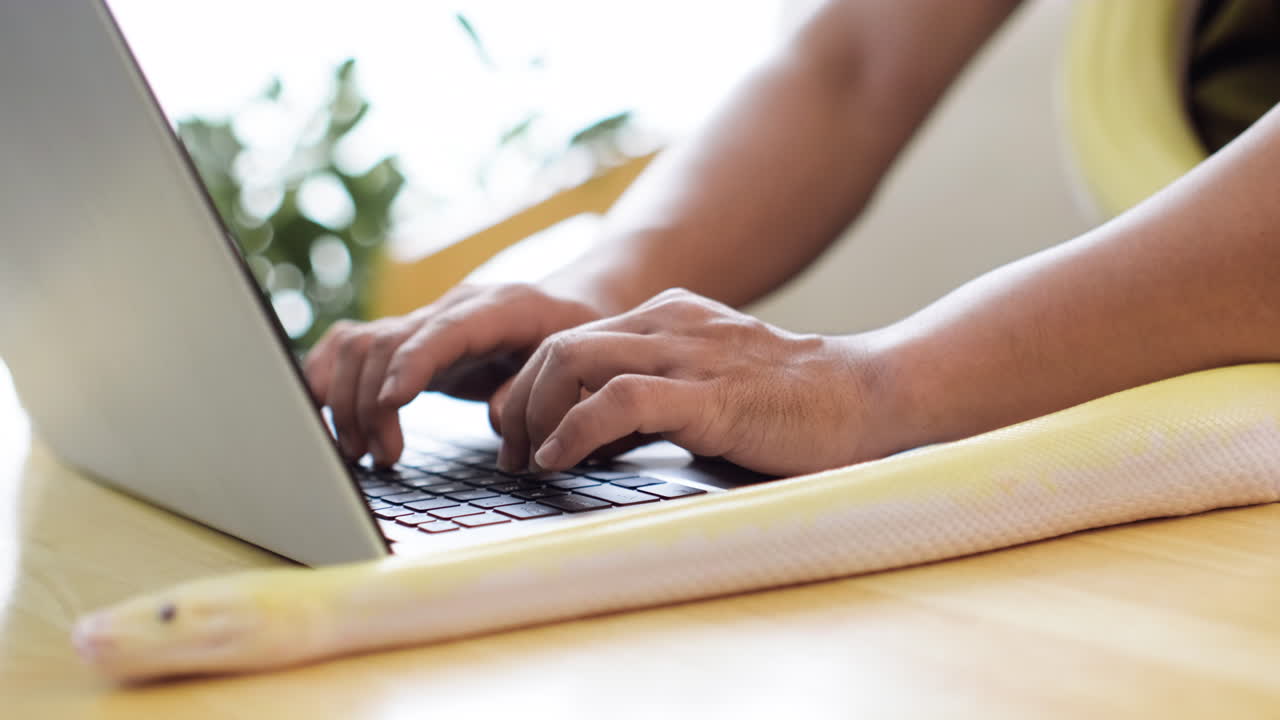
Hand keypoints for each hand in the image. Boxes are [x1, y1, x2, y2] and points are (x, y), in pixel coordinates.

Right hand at [304, 283, 602, 465]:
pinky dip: (329, 380)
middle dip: (370, 403)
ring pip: (358, 344)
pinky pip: (350, 348)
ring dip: (347, 401)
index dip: (411, 363)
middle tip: (385, 458)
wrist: (571, 309)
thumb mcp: (577, 363)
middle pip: (384, 340)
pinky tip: (328, 420)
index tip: (391, 402)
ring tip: (365, 454)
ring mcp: (424, 322)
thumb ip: (537, 388)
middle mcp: (451, 309)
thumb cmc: (578, 338)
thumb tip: (495, 418)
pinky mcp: (407, 343)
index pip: (442, 330)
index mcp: (500, 307)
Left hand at [497, 288, 894, 475]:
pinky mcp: (708, 394)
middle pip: (557, 344)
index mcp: (668, 315)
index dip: (532, 389)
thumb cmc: (788, 406)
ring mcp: (688, 354)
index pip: (571, 339)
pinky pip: (618, 399)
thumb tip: (588, 438)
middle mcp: (669, 323)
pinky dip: (576, 429)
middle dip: (521, 402)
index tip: (524, 441)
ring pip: (574, 358)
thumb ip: (652, 399)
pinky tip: (563, 460)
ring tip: (535, 462)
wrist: (864, 396)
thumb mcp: (705, 386)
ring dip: (538, 415)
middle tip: (516, 457)